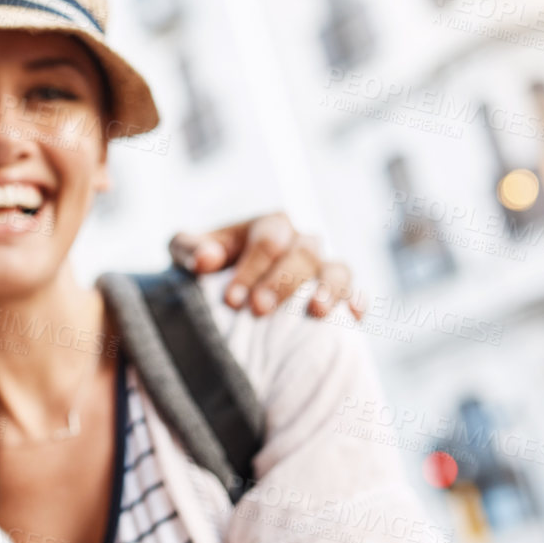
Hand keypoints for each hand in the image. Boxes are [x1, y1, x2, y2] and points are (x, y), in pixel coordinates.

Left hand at [169, 212, 364, 319]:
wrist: (226, 286)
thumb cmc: (207, 265)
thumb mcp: (187, 252)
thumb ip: (189, 248)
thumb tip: (205, 259)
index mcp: (269, 225)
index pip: (267, 241)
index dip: (251, 269)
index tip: (232, 300)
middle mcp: (301, 241)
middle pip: (303, 253)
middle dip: (282, 282)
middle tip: (259, 310)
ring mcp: (322, 265)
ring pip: (338, 268)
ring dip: (329, 288)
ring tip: (317, 312)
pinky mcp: (336, 291)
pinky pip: (355, 291)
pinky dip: (356, 301)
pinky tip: (353, 316)